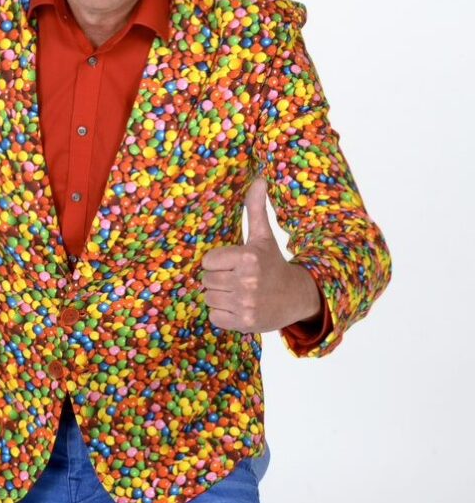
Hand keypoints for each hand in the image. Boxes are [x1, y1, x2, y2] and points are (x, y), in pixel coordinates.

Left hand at [200, 176, 321, 332]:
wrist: (297, 296)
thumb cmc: (272, 263)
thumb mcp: (263, 236)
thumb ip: (256, 209)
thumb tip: (259, 179)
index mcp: (248, 257)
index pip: (208, 261)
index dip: (217, 262)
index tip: (233, 263)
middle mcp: (246, 281)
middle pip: (206, 280)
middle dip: (218, 279)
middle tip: (236, 279)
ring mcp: (246, 303)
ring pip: (209, 298)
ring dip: (219, 297)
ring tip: (238, 292)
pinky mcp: (245, 322)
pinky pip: (215, 316)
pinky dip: (223, 314)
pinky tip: (239, 307)